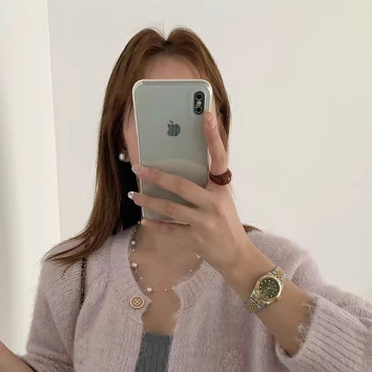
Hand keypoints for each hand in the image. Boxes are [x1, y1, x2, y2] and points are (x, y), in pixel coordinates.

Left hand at [128, 109, 250, 271]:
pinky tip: (145, 219)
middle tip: (138, 167)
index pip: (219, 157)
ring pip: (171, 209)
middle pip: (181, 185)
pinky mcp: (196, 240)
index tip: (205, 114)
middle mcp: (215, 204)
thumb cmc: (226, 223)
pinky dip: (156, 225)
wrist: (237, 256)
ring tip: (134, 195)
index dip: (213, 136)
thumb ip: (207, 182)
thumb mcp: (222, 199)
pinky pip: (170, 230)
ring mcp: (205, 223)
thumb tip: (182, 163)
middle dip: (157, 176)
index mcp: (222, 189)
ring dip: (149, 201)